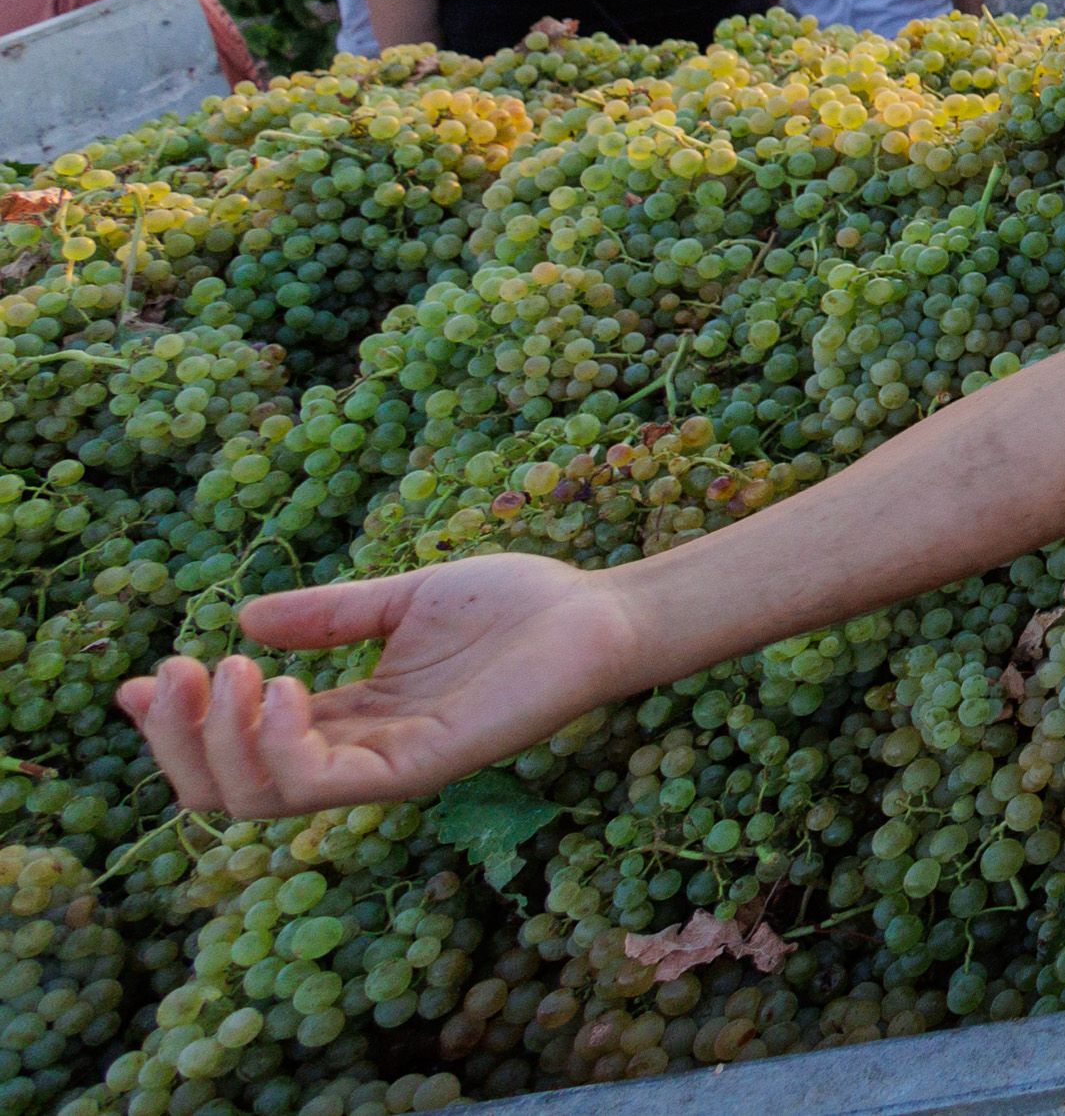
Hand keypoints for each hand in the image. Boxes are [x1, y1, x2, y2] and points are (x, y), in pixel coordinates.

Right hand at [122, 554, 655, 816]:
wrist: (597, 612)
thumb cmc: (516, 606)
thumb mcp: (402, 601)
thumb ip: (328, 616)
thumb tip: (241, 622)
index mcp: (349, 718)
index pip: (239, 745)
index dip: (178, 725)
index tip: (135, 683)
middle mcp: (359, 754)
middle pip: (230, 787)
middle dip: (179, 739)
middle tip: (169, 672)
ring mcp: (387, 768)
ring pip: (262, 796)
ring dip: (220, 739)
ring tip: (225, 673)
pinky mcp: (421, 769)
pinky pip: (324, 783)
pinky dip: (282, 742)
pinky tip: (280, 690)